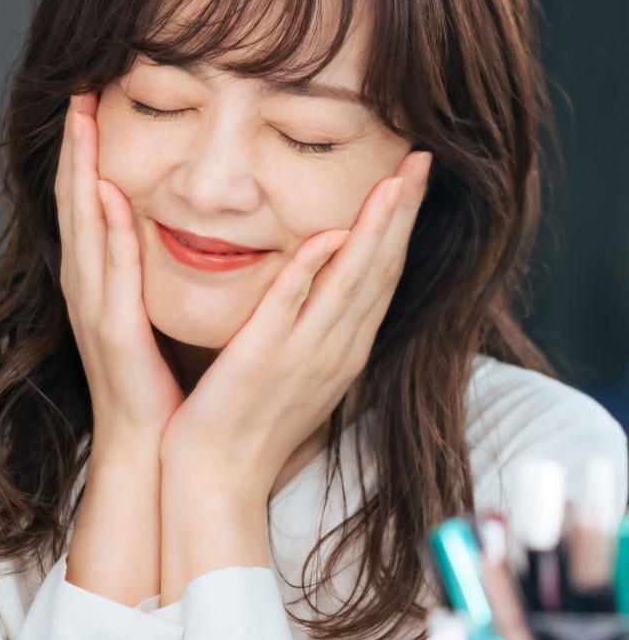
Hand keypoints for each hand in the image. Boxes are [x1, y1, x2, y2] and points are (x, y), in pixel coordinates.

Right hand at [55, 93, 182, 457]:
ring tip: (82, 118)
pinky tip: (107, 193)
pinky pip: (110, 270)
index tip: (89, 100)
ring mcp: (94, 305)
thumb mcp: (147, 313)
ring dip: (80, 168)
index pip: (87, 201)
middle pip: (74, 199)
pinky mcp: (111, 330)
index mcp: (98, 279)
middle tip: (76, 89)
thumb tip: (153, 223)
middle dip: (75, 143)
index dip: (84, 150)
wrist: (147, 444)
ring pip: (82, 223)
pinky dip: (106, 230)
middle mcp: (87, 284)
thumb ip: (145, 270)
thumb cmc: (154, 382)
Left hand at [160, 149, 432, 506]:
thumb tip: (318, 277)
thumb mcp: (290, 367)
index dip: (401, 225)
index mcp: (341, 349)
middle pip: (380, 271)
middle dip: (403, 213)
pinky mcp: (260, 362)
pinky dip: (309, 274)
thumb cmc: (247, 422)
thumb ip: (306, 323)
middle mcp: (333, 350)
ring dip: (374, 232)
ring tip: (395, 181)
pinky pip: (289, 311)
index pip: (381, 276)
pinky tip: (325, 239)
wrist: (216, 480)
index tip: (413, 177)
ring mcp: (301, 357)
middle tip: (422, 159)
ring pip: (349, 284)